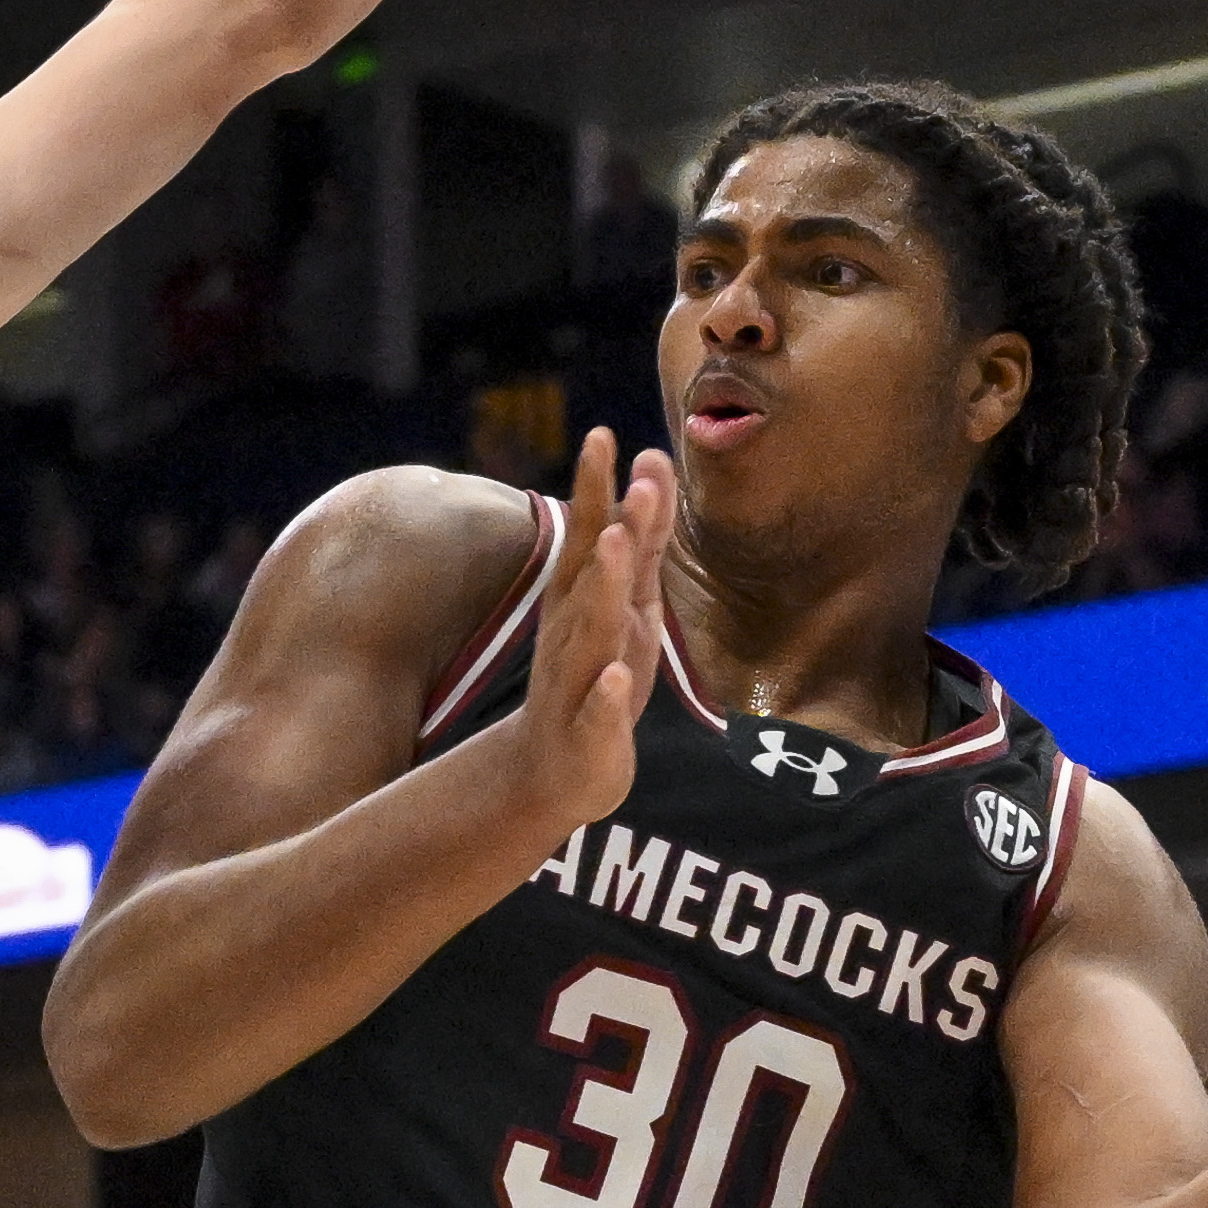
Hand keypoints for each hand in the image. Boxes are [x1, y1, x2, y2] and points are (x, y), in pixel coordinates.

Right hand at [500, 430, 672, 830]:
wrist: (556, 773)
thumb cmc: (596, 676)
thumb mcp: (628, 602)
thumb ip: (642, 539)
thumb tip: (651, 464)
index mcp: (581, 598)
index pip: (589, 534)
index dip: (596, 488)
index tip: (604, 434)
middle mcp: (572, 631)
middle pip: (591, 575)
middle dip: (609, 528)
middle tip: (630, 485)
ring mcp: (578, 682)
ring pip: (592, 633)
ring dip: (604, 590)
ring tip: (618, 546)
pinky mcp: (588, 734)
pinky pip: (598, 713)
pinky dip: (607, 696)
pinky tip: (617, 678)